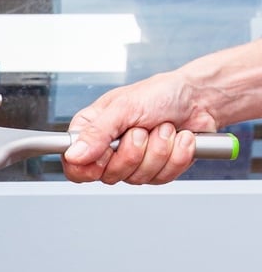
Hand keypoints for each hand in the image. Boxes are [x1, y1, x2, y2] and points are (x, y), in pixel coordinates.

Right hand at [62, 71, 213, 184]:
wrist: (198, 98)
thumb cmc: (160, 94)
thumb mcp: (123, 107)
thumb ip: (96, 133)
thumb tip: (74, 155)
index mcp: (92, 131)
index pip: (75, 166)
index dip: (89, 166)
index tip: (106, 153)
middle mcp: (109, 150)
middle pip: (109, 175)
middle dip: (134, 152)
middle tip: (142, 129)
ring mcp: (133, 162)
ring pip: (138, 177)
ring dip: (159, 150)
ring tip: (163, 128)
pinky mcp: (156, 170)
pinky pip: (162, 177)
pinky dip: (176, 155)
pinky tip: (177, 138)